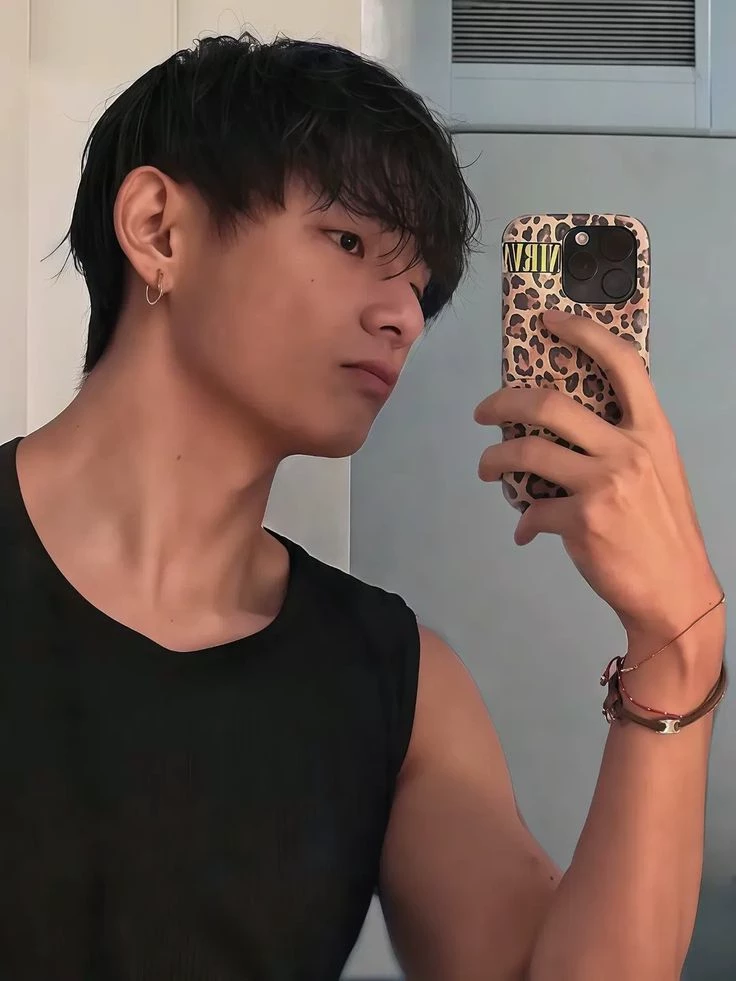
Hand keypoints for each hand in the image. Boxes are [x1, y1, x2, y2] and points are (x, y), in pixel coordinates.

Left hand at [474, 311, 720, 642]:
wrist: (675, 592)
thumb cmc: (663, 530)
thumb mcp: (657, 472)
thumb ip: (620, 444)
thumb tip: (564, 434)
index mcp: (652, 429)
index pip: (621, 362)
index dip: (581, 333)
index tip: (547, 322)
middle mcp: (629, 448)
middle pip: (549, 403)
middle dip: (502, 401)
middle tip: (483, 412)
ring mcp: (606, 483)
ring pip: (526, 451)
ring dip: (494, 459)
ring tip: (486, 468)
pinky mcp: (583, 520)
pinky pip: (532, 510)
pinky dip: (524, 522)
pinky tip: (527, 531)